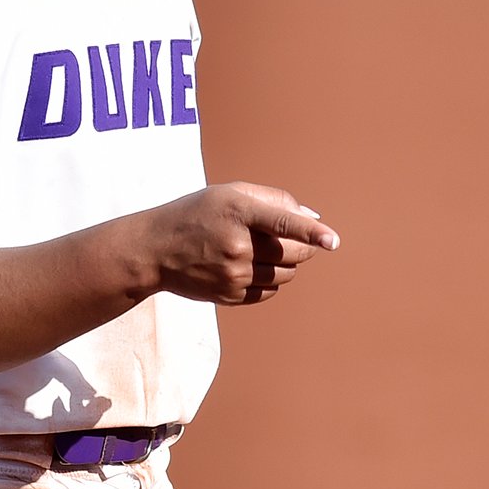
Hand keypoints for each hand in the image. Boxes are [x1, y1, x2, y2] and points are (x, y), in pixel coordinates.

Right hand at [145, 183, 339, 304]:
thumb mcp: (230, 193)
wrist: (155, 249)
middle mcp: (237, 245)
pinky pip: (270, 291)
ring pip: (287, 274)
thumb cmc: (198, 213)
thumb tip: (314, 218)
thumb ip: (274, 200)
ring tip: (261, 249)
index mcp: (238, 211)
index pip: (283, 222)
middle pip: (294, 253)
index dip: (311, 232)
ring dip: (286, 263)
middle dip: (303, 245)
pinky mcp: (231, 296)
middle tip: (291, 237)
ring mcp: (233, 274)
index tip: (333, 241)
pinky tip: (249, 266)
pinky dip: (270, 279)